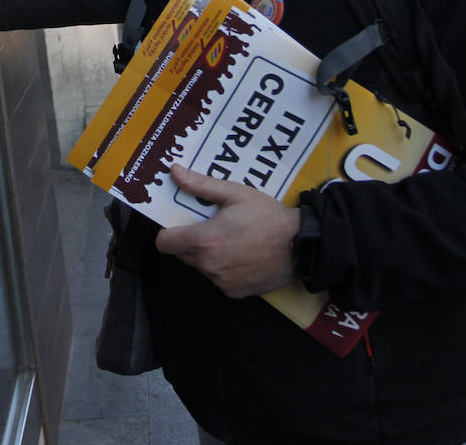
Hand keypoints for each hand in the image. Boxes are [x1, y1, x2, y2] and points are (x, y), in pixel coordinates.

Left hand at [154, 165, 300, 297]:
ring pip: (200, 267)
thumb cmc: (267, 216)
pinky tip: (242, 255)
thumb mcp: (235, 193)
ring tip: (231, 239)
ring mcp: (221, 281)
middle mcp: (208, 265)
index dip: (169, 232)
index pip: (164, 243)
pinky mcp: (234, 292)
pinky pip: (218, 279)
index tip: (182, 223)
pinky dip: (223, 269)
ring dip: (207, 255)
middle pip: (181, 254)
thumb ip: (200, 184)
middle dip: (190, 241)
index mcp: (204, 241)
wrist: (301, 245)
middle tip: (212, 227)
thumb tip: (174, 172)